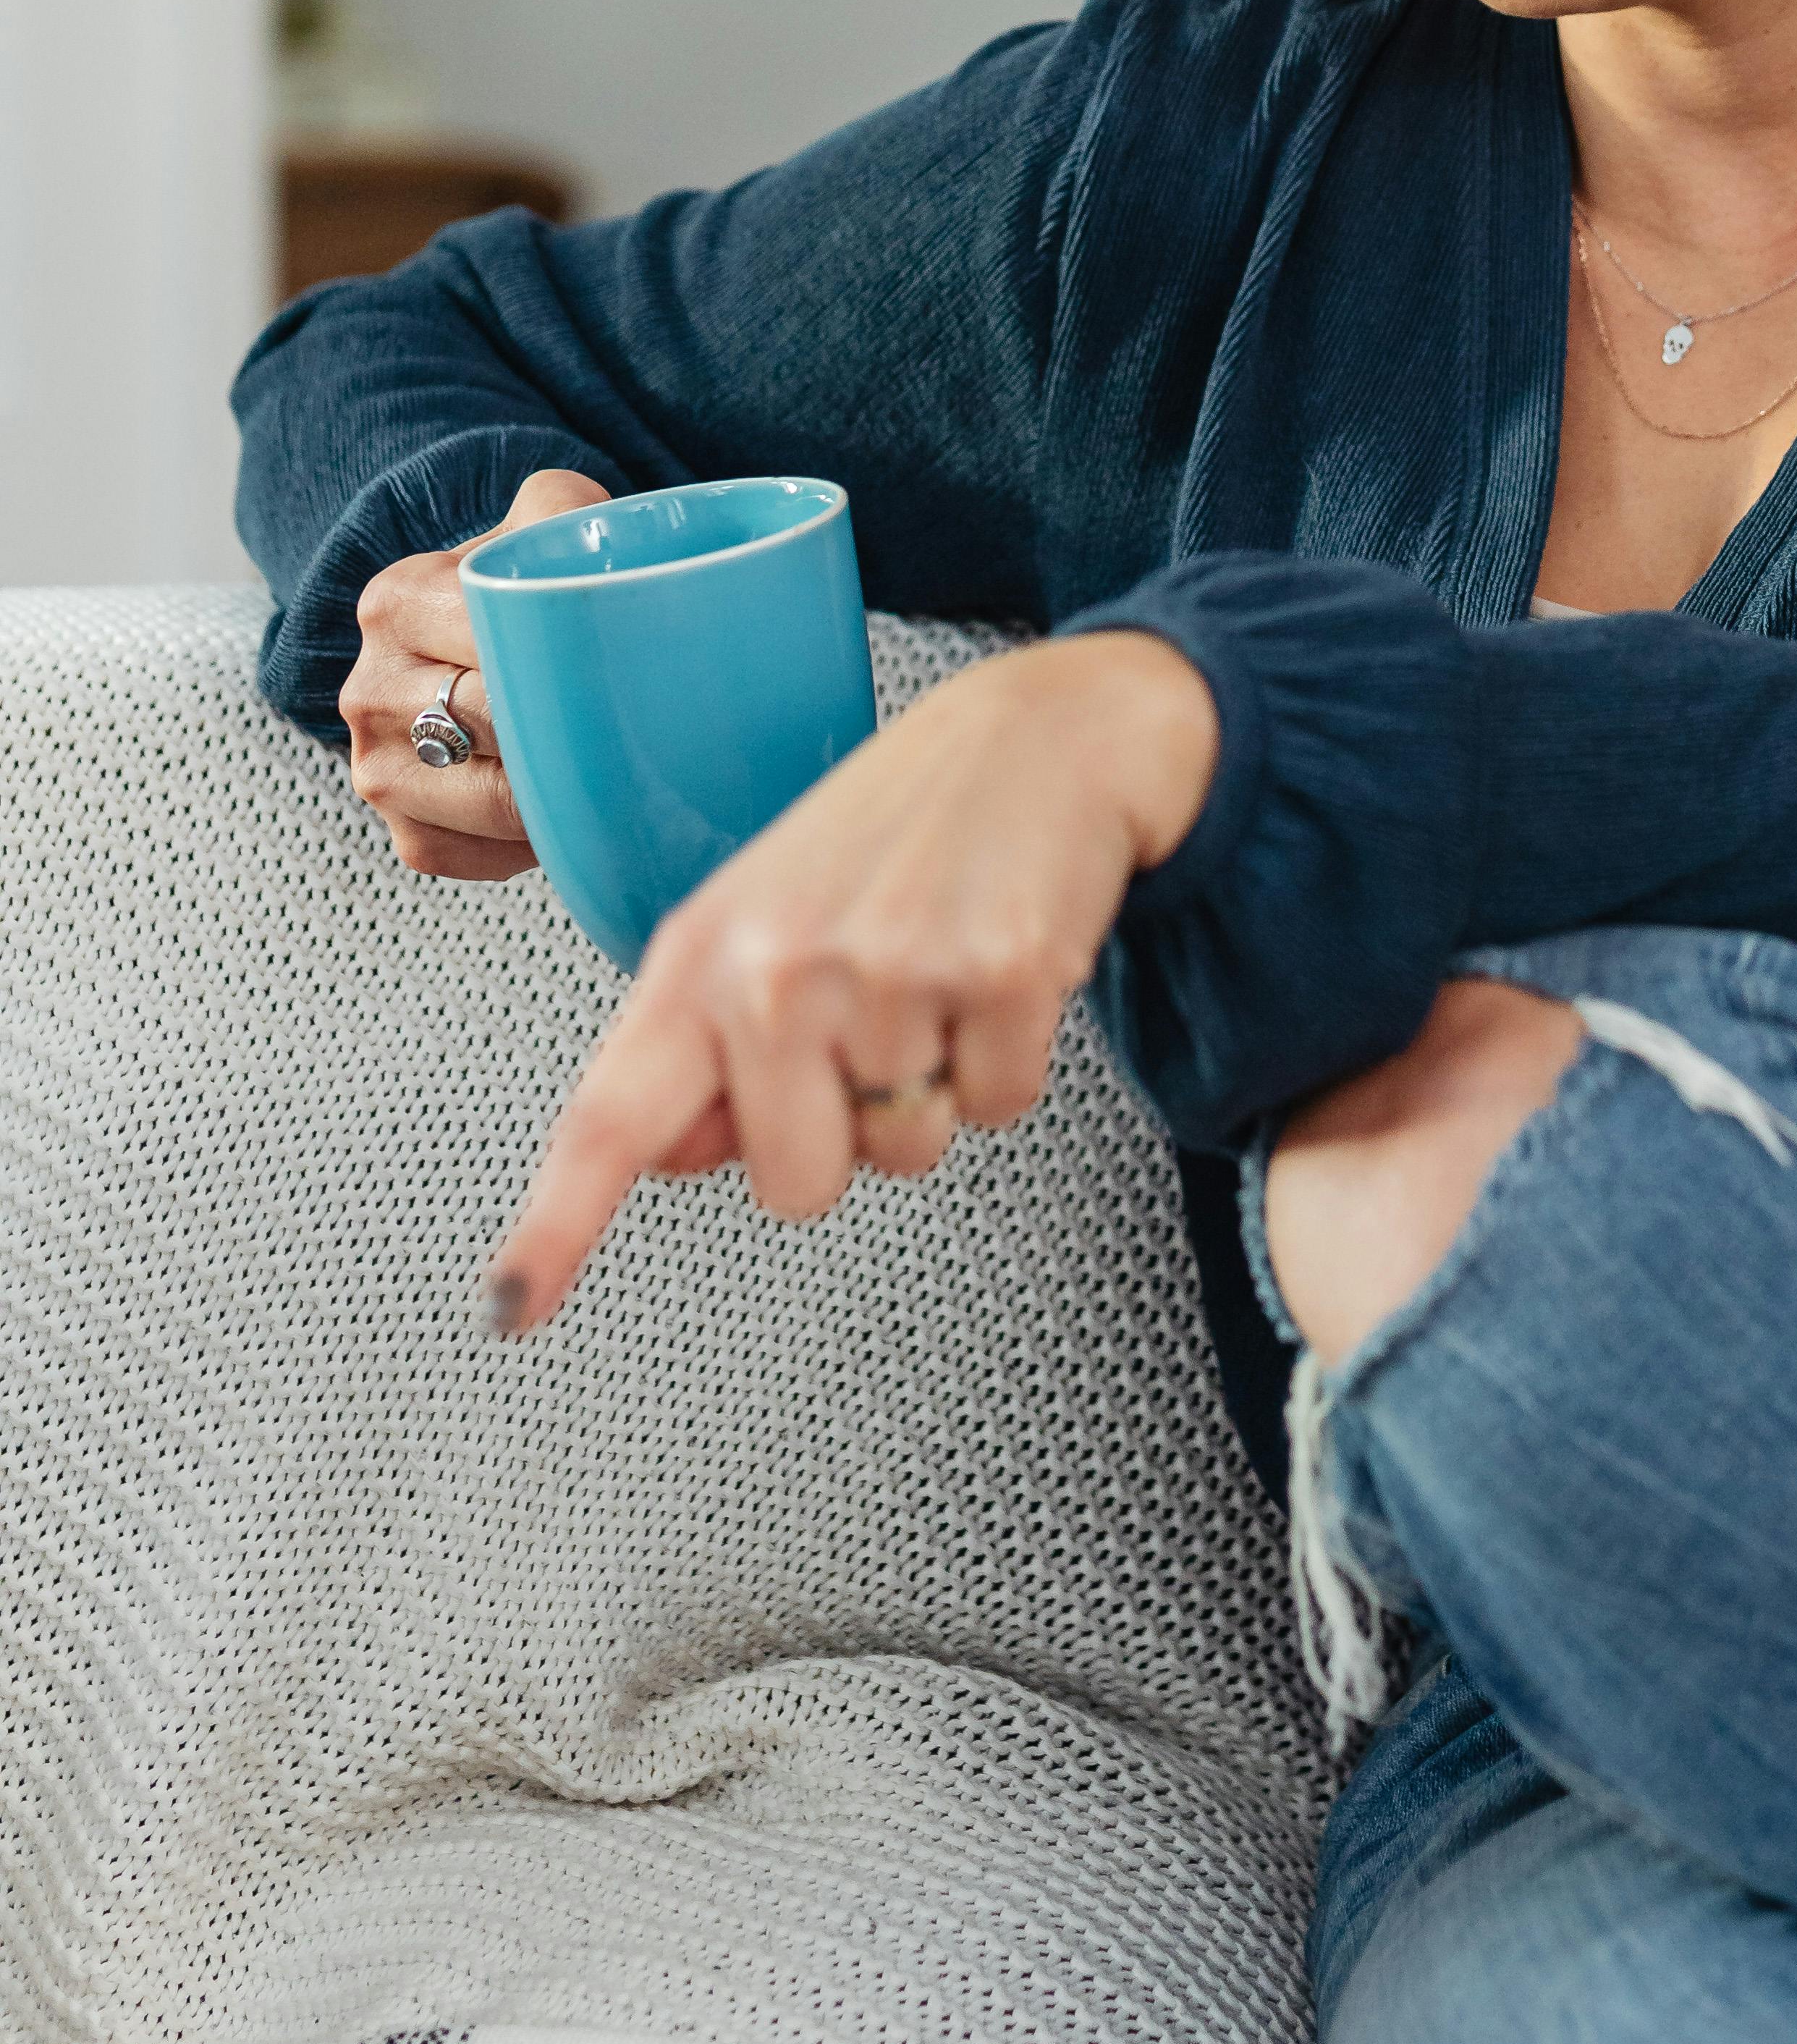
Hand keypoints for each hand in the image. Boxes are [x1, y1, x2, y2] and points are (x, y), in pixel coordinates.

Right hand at [340, 467, 613, 877]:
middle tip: (642, 723)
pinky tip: (562, 801)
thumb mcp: (552, 518)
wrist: (492, 645)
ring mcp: (375, 768)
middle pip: (496, 726)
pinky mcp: (404, 831)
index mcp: (395, 603)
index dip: (570, 660)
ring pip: (490, 800)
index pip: (492, 644)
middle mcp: (369, 688)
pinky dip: (534, 839)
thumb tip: (614, 550)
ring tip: (612, 762)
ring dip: (561, 790)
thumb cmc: (537, 582)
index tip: (626, 664)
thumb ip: (571, 512)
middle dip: (573, 728)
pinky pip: (478, 852)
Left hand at [479, 627, 1219, 1331]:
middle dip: (845, 1132)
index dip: (557, 1224)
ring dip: (934, 1088)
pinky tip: (996, 969)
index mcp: (701, 954)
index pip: (610, 1114)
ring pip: (908, 1152)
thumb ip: (706, 1050)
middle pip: (796, 1184)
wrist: (1040, 734)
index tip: (509, 1308)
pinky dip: (1008, 1059)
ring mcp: (891, 971)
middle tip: (873, 1020)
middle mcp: (781, 965)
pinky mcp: (1002, 973)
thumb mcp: (765, 920)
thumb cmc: (892, 831)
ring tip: (939, 975)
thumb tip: (675, 1156)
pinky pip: (998, 1109)